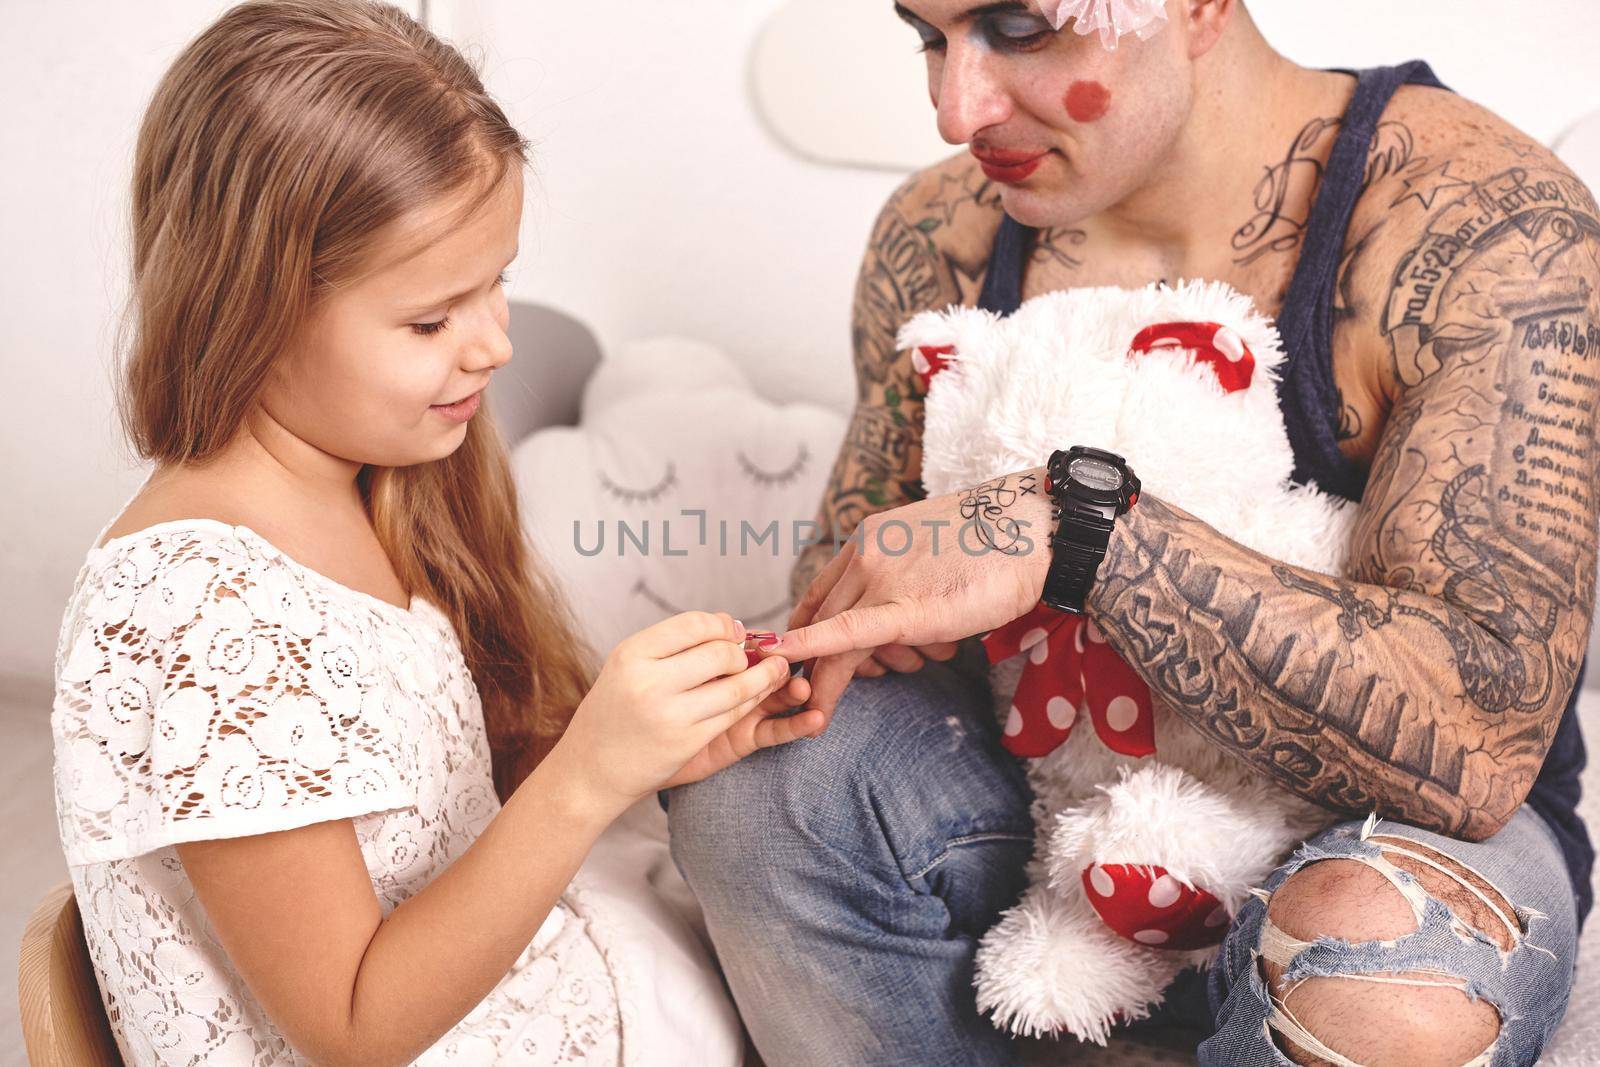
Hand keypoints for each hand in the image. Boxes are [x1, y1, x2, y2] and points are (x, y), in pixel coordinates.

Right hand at [556, 612, 824, 812]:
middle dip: (742, 652)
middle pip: (720, 653)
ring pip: (736, 686)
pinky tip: (759, 696)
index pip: (693, 624)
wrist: (590, 770)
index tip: (732, 632)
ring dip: (763, 676)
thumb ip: (672, 646)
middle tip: (745, 656)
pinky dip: (752, 702)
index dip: (722, 625)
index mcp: (632, 654)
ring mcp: (670, 715)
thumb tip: (729, 624)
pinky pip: (733, 714)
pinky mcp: (687, 743)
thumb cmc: (614, 711)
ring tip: (776, 669)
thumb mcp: (627, 667)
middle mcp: (649, 682)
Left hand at [778, 468, 1051, 725]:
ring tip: (921, 657)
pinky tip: (800, 677)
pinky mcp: (905, 609)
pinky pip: (846, 636)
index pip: (820, 594)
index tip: (810, 660)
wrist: (1034, 533)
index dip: (810, 633)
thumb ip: (897, 576)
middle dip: (829, 664)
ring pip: (836, 641)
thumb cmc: (992, 547)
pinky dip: (814, 655)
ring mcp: (881, 580)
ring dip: (867, 671)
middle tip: (855, 684)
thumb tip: (886, 620)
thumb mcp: (928, 551)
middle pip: (822, 622)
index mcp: (868, 538)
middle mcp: (865, 555)